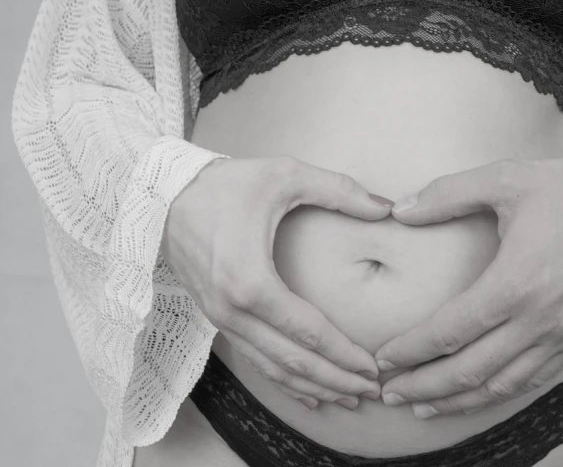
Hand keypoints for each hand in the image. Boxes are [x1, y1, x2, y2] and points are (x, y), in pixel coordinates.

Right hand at [162, 156, 392, 410]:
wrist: (162, 195)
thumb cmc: (225, 185)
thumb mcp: (285, 175)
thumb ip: (339, 190)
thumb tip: (386, 208)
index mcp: (251, 282)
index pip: (309, 333)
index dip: (345, 354)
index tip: (375, 368)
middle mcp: (233, 310)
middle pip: (293, 361)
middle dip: (335, 380)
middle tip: (373, 391)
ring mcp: (221, 319)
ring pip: (273, 368)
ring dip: (313, 387)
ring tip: (349, 399)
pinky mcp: (217, 318)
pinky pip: (255, 359)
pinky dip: (284, 381)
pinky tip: (309, 394)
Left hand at [374, 157, 562, 417]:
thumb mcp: (509, 179)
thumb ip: (448, 193)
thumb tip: (399, 209)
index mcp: (514, 285)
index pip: (448, 332)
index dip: (410, 350)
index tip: (382, 359)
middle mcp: (536, 322)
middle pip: (467, 371)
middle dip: (423, 387)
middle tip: (389, 393)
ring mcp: (559, 336)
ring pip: (499, 386)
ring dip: (456, 400)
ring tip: (423, 406)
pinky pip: (531, 380)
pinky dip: (497, 394)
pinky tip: (478, 394)